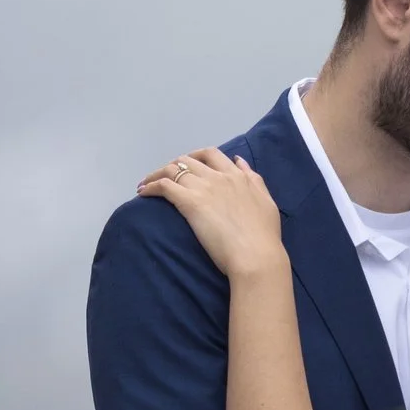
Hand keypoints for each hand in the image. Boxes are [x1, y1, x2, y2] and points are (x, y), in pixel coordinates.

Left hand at [139, 147, 287, 280]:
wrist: (256, 254)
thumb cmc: (264, 236)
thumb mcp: (267, 201)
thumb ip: (254, 180)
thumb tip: (239, 161)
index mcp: (238, 176)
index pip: (212, 155)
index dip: (196, 157)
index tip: (188, 166)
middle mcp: (219, 176)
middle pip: (189, 160)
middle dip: (175, 165)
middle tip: (166, 177)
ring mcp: (204, 188)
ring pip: (174, 169)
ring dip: (157, 174)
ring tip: (147, 183)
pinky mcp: (190, 202)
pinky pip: (164, 186)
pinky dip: (151, 186)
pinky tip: (143, 192)